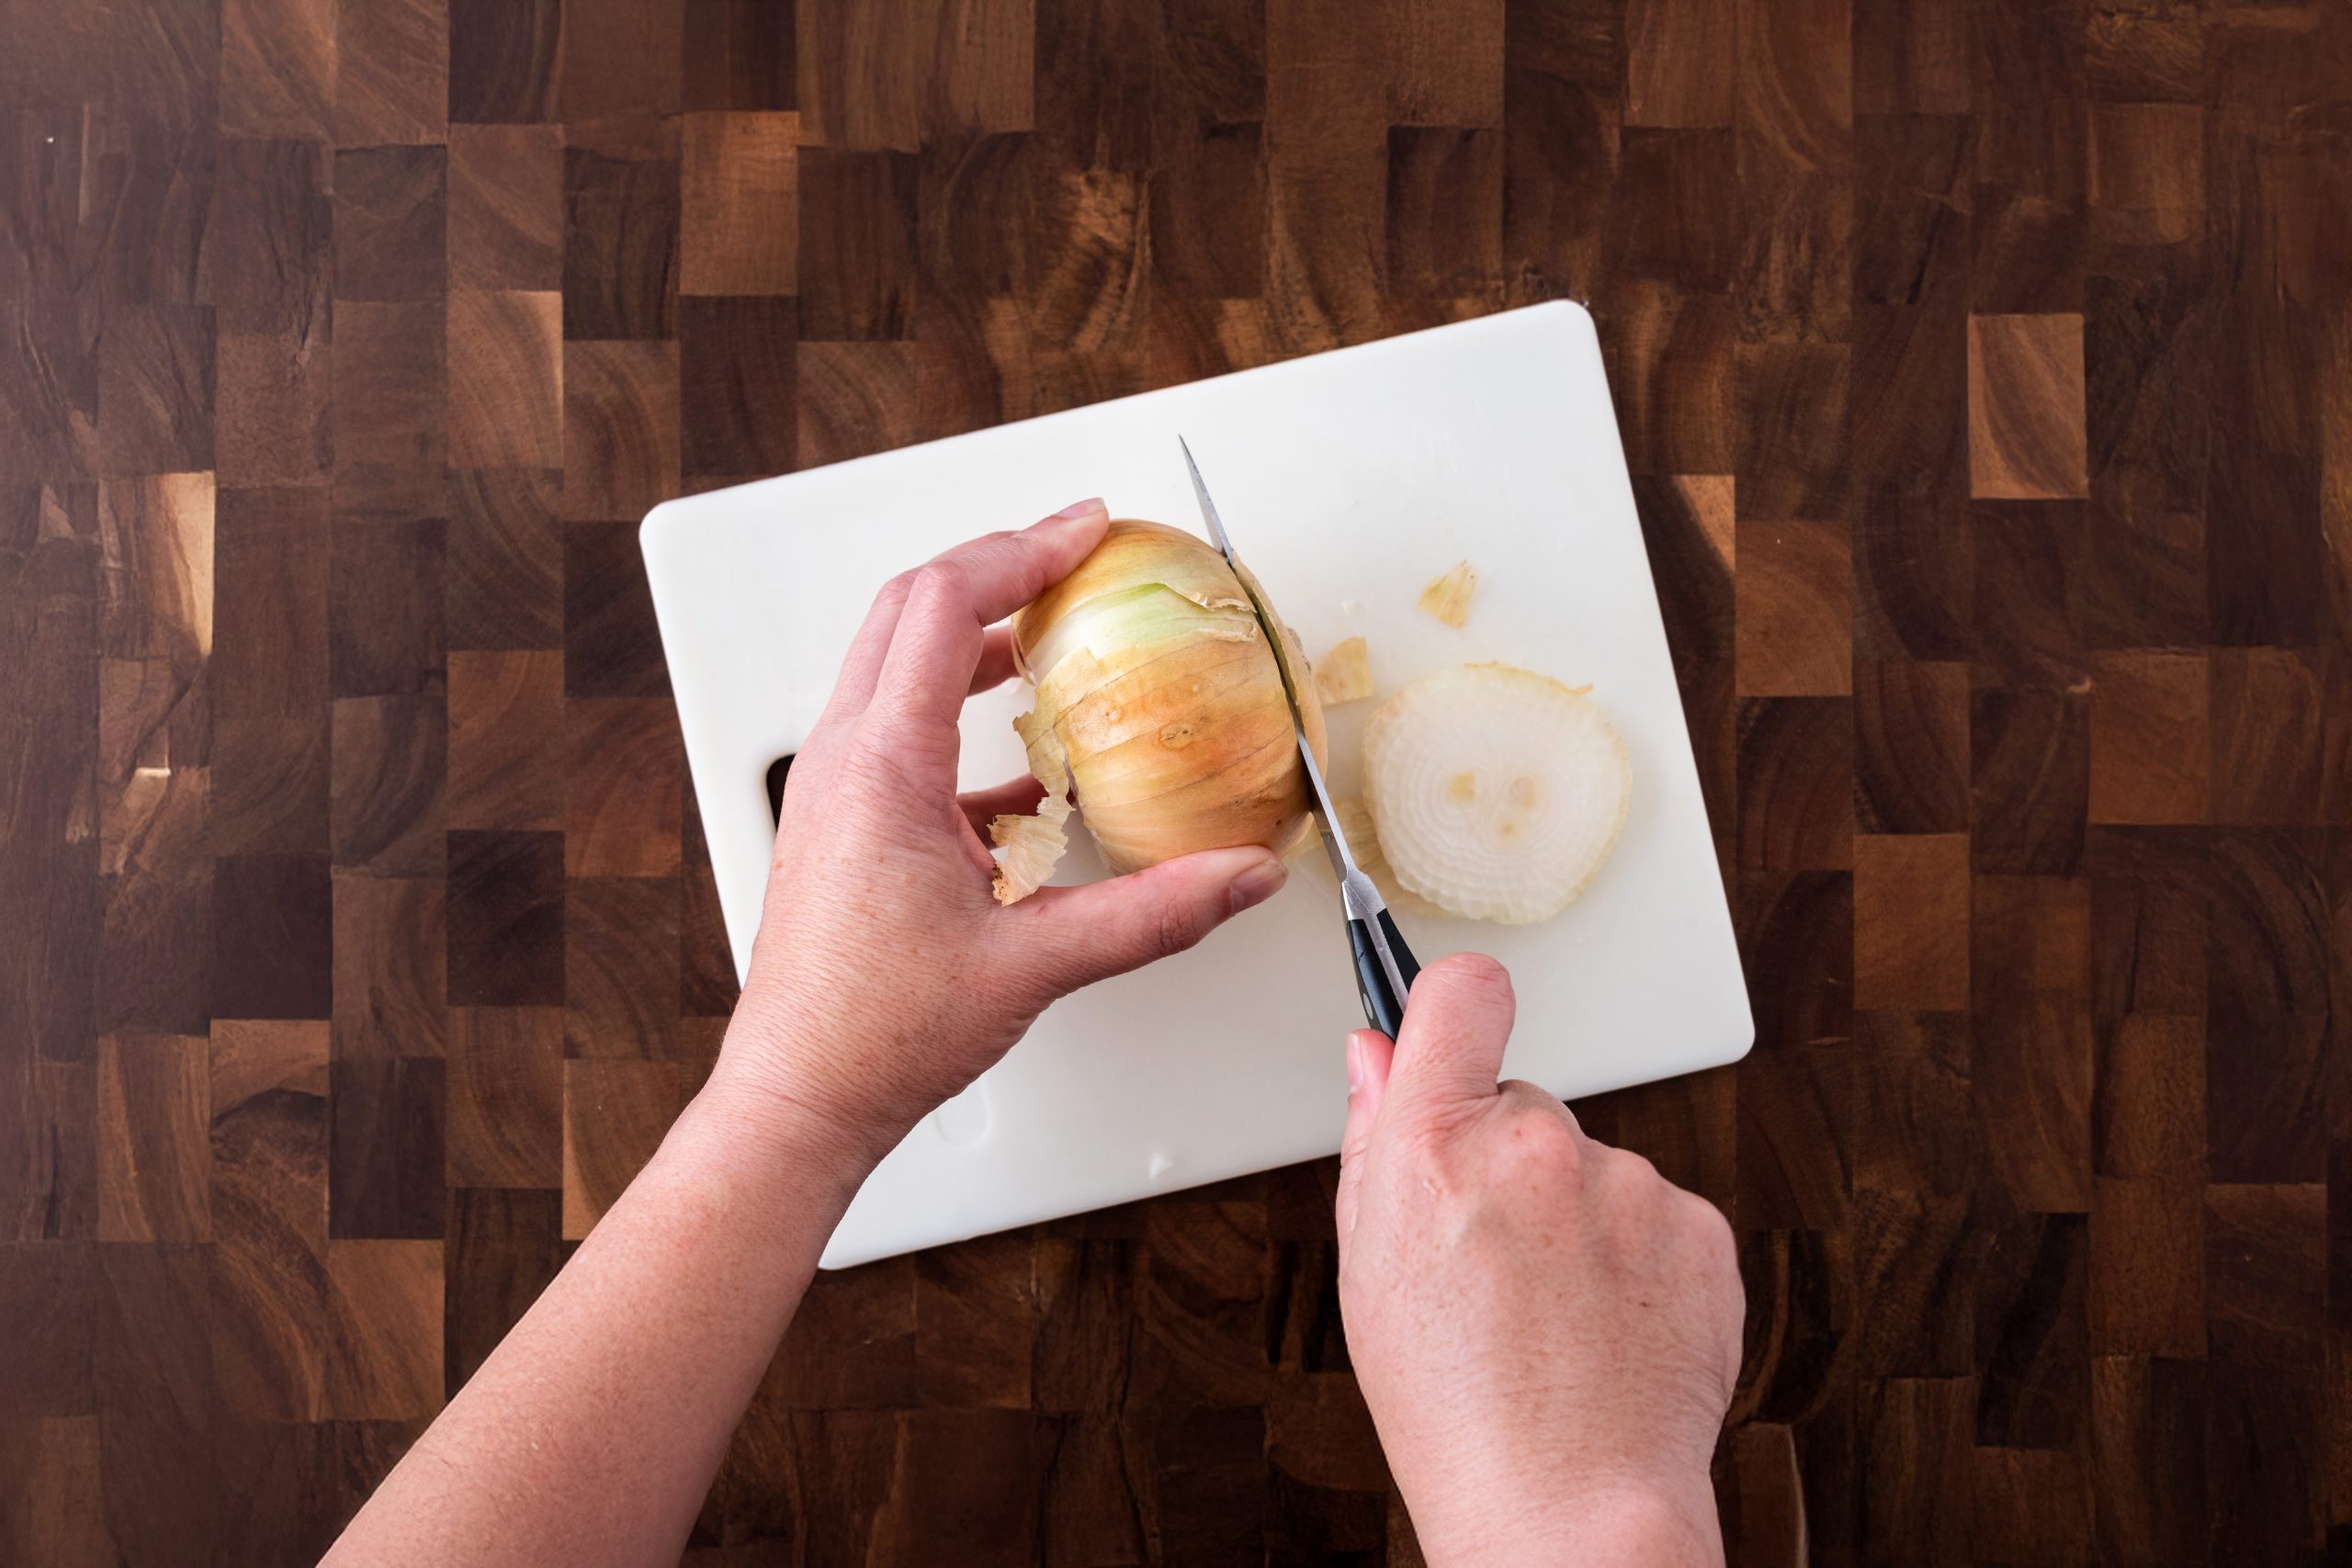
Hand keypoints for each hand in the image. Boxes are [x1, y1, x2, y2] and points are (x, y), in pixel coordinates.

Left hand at [707, 499, 1290, 1178]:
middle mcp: (844, 762)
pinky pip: (900, 734)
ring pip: (896, 665)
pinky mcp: (843, 825)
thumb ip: (1151, 913)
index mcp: (881, 766)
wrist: (799, 1097)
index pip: (942, 605)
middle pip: (908, 610)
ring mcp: (835, 791)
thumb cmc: (874, 1034)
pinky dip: (961, 717)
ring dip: (972, 636)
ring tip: (1050, 633)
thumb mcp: (1033, 962)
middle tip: (1069, 552)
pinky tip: (1027, 768)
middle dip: (994, 568)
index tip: (1081, 531)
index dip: (1018, 552)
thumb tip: (1238, 876)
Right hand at [1335, 955, 1743, 1565]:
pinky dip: (1637, 1260)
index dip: (1454, 1002)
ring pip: (1592, 1169)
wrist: (1567, 1511)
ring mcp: (1629, 1186)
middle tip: (1494, 1262)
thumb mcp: (1369, 1269)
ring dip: (1576, 1219)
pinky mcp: (1700, 1228)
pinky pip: (1657, 1216)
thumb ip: (1373, 1141)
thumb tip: (1374, 1054)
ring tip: (1553, 1319)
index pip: (1460, 994)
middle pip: (1522, 1104)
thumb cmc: (1455, 1410)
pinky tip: (1606, 1329)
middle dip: (1507, 1161)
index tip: (1454, 1019)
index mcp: (1437, 1147)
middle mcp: (1537, 1146)